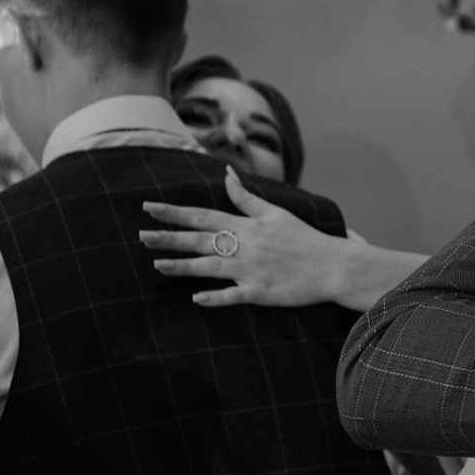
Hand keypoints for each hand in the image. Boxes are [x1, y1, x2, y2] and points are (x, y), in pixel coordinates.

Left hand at [141, 167, 426, 308]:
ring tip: (158, 265)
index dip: (174, 212)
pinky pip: (234, 295)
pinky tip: (196, 299)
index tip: (149, 208)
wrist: (332, 265)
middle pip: (200, 240)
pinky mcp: (260, 292)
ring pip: (210, 267)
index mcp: (246, 226)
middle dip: (169, 238)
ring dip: (183, 266)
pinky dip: (216, 297)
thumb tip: (226, 174)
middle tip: (141, 236)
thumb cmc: (303, 238)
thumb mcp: (275, 212)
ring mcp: (251, 269)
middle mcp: (244, 245)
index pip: (203, 215)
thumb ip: (246, 196)